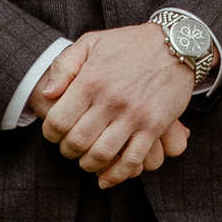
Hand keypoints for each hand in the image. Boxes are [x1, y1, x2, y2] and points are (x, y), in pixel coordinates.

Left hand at [37, 23, 196, 184]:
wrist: (175, 44)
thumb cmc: (128, 44)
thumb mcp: (91, 43)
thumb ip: (63, 66)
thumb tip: (47, 95)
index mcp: (91, 81)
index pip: (58, 121)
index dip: (50, 134)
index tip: (54, 134)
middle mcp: (111, 100)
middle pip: (77, 142)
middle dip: (68, 151)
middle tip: (70, 148)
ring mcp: (134, 115)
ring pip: (102, 155)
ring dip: (89, 164)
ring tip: (87, 159)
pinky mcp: (154, 127)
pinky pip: (132, 160)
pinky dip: (116, 175)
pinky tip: (106, 178)